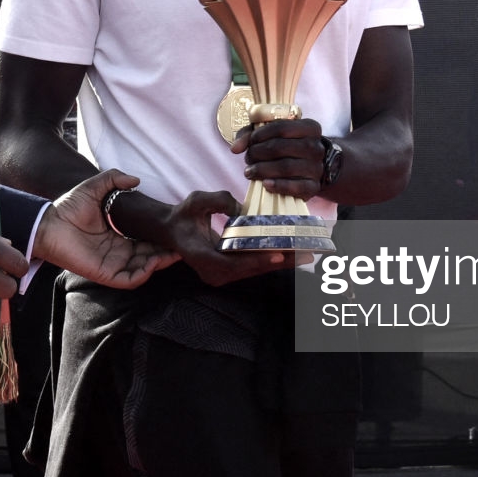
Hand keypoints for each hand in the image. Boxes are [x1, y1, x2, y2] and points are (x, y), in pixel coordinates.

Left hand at [33, 170, 178, 289]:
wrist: (48, 223)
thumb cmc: (68, 207)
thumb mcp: (95, 188)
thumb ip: (114, 180)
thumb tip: (136, 180)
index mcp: (117, 237)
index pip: (146, 241)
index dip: (161, 238)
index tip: (177, 229)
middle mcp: (118, 253)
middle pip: (150, 256)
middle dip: (167, 252)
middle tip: (184, 244)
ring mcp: (112, 264)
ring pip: (144, 269)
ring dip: (160, 262)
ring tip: (174, 252)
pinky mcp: (105, 274)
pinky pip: (130, 279)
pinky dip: (144, 273)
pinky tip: (153, 261)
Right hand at [130, 189, 293, 286]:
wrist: (172, 230)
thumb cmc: (183, 215)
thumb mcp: (197, 200)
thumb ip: (219, 200)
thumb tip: (242, 209)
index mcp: (201, 257)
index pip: (232, 263)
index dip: (256, 260)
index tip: (279, 254)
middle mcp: (212, 272)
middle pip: (250, 269)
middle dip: (279, 261)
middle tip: (305, 253)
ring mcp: (220, 276)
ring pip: (254, 270)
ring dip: (279, 263)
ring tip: (305, 254)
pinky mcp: (227, 273)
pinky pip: (251, 268)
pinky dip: (270, 260)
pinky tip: (291, 254)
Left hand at [231, 118, 327, 199]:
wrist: (306, 169)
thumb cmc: (284, 147)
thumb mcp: (268, 135)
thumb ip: (249, 136)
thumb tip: (235, 148)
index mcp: (310, 127)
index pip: (281, 127)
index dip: (260, 135)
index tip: (251, 142)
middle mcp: (317, 147)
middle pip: (281, 147)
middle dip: (258, 153)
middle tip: (248, 159)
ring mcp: (317, 168)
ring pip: (286, 167)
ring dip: (263, 170)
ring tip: (250, 172)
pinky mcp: (314, 187)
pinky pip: (296, 187)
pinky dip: (278, 186)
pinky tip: (265, 184)